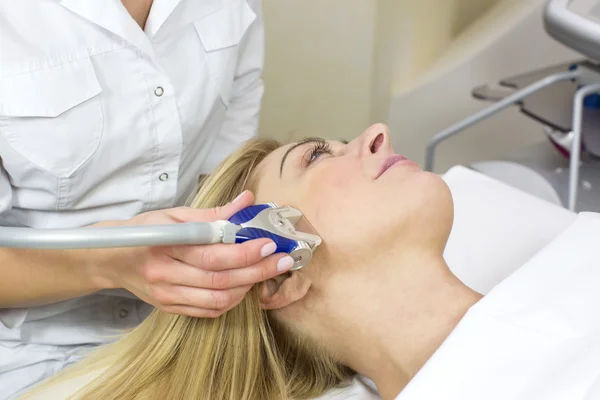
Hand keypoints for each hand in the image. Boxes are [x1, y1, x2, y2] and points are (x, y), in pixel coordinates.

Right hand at [94, 191, 294, 316]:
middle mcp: (165, 275)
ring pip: (217, 299)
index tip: (269, 243)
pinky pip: (208, 310)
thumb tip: (248, 201)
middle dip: (257, 270)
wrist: (111, 259)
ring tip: (267, 271)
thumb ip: (213, 213)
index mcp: (165, 246)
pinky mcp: (170, 308)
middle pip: (219, 279)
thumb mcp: (174, 215)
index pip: (211, 254)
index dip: (243, 252)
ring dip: (248, 287)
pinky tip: (244, 286)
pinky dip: (231, 300)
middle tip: (283, 260)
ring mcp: (167, 296)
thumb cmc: (145, 231)